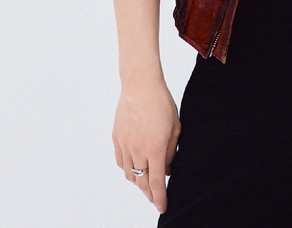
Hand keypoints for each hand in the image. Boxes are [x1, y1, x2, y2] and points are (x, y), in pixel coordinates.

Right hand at [112, 78, 180, 213]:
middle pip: (142, 182)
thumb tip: (167, 168)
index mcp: (155, 148)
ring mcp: (125, 145)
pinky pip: (121, 162)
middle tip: (155, 199)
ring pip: (129, 174)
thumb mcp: (175, 127)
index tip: (162, 206)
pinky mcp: (116, 138)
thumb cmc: (161, 102)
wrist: (140, 85)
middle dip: (149, 194)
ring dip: (138, 183)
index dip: (159, 197)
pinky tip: (134, 169)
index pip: (157, 182)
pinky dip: (128, 170)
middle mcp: (138, 150)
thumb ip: (172, 150)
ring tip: (145, 185)